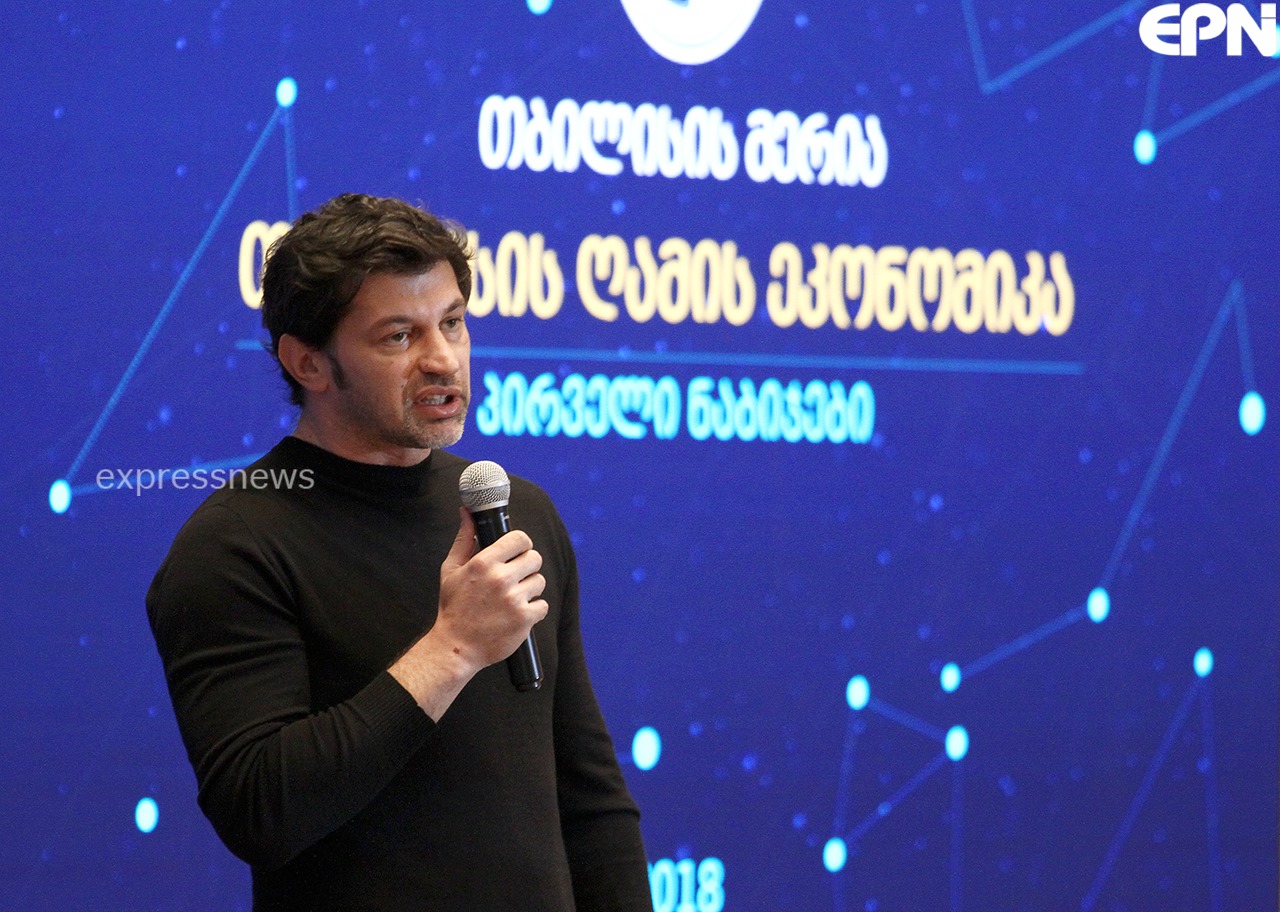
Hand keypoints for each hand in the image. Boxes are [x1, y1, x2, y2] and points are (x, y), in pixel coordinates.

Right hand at [435, 507, 547, 672]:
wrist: (455, 647)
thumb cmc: (453, 608)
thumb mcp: (451, 570)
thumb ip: (464, 539)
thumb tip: (466, 512)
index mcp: (484, 563)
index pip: (520, 539)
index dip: (521, 544)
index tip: (517, 553)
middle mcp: (500, 579)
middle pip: (535, 558)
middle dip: (527, 566)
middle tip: (516, 577)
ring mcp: (514, 600)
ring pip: (540, 581)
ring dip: (530, 588)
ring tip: (514, 597)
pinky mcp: (524, 619)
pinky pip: (543, 605)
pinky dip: (534, 610)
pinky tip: (518, 614)